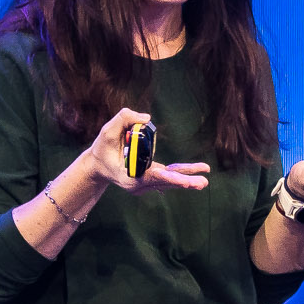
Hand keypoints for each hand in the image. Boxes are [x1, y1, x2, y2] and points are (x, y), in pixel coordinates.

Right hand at [80, 108, 210, 197]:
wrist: (98, 165)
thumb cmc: (103, 148)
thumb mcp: (107, 131)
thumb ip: (124, 119)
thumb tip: (147, 118)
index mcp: (129, 178)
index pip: (151, 177)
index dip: (168, 178)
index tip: (183, 181)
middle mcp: (139, 185)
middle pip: (164, 182)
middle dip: (183, 182)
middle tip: (202, 182)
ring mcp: (145, 184)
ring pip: (169, 180)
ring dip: (187, 178)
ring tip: (205, 178)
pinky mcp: (151, 178)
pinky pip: (169, 175)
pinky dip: (182, 174)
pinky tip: (198, 171)